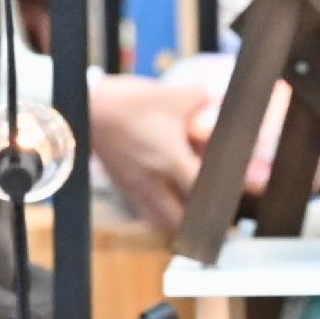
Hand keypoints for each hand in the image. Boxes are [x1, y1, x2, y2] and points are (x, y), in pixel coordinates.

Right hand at [85, 70, 220, 227]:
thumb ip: (201, 99)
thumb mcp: (170, 94)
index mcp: (169, 160)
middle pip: (181, 223)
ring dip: (179, 224)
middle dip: (200, 224)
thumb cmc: (128, 102)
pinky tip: (169, 206)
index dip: (222, 196)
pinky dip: (160, 216)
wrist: (85, 108)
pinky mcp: (123, 186)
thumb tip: (221, 99)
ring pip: (161, 222)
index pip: (202, 192)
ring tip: (194, 217)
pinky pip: (146, 212)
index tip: (234, 194)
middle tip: (216, 215)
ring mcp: (135, 187)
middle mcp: (153, 181)